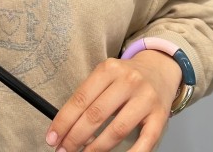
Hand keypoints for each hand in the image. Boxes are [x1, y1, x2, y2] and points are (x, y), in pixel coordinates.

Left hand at [45, 51, 181, 150]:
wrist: (159, 69)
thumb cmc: (126, 78)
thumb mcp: (106, 76)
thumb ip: (89, 97)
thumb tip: (65, 127)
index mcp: (109, 69)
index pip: (80, 99)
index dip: (63, 121)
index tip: (52, 138)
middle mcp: (128, 81)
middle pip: (96, 114)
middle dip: (75, 137)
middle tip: (64, 150)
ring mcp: (146, 98)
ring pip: (117, 130)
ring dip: (96, 148)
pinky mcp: (160, 115)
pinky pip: (145, 141)